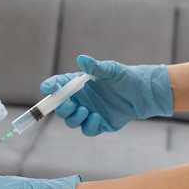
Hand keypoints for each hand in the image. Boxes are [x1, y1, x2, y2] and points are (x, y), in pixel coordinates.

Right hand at [40, 54, 172, 135]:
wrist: (142, 94)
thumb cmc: (124, 77)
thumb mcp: (111, 70)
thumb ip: (96, 67)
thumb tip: (82, 59)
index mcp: (78, 85)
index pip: (58, 86)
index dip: (50, 87)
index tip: (46, 87)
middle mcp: (80, 100)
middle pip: (61, 108)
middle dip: (61, 108)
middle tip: (70, 104)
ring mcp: (88, 113)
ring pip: (71, 121)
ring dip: (74, 118)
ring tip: (85, 110)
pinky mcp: (98, 124)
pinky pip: (87, 129)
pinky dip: (89, 125)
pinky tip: (98, 118)